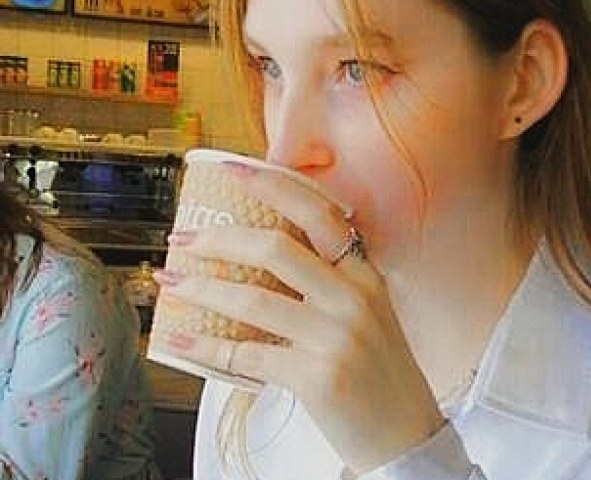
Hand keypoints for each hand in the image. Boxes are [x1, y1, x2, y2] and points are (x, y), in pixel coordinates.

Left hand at [158, 163, 444, 474]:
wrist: (407, 432)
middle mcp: (353, 298)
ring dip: (202, 287)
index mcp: (363, 274)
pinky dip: (206, 345)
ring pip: (253, 300)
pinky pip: (247, 354)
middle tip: (183, 238)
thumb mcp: (363, 310)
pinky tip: (181, 337)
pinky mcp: (318, 379)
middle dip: (220, 237)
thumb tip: (257, 255)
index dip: (272, 184)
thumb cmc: (378, 368)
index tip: (231, 171)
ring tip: (171, 281)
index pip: (317, 212)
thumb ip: (324, 280)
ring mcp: (337, 338)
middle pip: (276, 248)